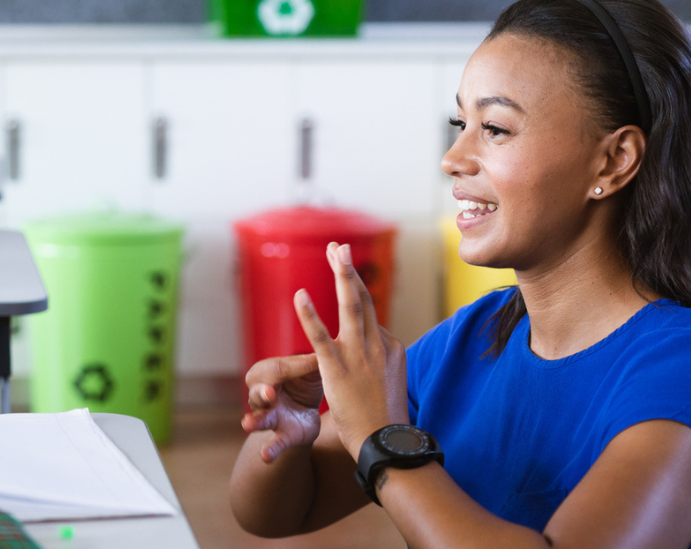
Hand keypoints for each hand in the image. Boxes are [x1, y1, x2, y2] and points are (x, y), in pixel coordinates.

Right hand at [242, 354, 323, 462]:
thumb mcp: (311, 371)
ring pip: (260, 417)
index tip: (312, 362)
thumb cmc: (304, 384)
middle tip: (270, 393)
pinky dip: (270, 450)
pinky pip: (273, 443)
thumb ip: (314, 362)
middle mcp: (262, 394)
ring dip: (255, 421)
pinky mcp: (281, 434)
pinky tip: (265, 457)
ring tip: (247, 424)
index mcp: (267, 372)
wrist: (308, 412)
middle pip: (259, 391)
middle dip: (263, 392)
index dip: (293, 367)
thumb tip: (326, 348)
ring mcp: (269, 416)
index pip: (277, 368)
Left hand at [295, 242, 408, 459]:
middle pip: (364, 300)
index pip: (371, 317)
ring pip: (351, 307)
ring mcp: (360, 355)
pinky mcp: (338, 369)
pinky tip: (299, 295)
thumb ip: (382, 364)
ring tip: (334, 251)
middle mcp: (379, 345)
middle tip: (340, 247)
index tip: (344, 271)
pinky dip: (309, 314)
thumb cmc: (385, 420)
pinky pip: (321, 337)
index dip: (357, 293)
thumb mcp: (390, 384)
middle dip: (349, 271)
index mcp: (391, 348)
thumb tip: (377, 355)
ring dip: (342, 276)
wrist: (387, 443)